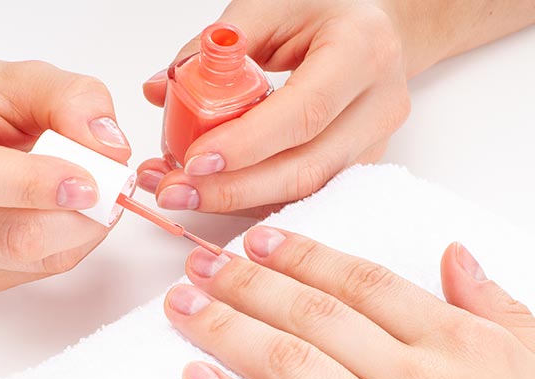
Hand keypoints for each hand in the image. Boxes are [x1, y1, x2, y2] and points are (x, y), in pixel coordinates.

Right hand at [0, 58, 130, 291]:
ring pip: (28, 260)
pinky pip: (30, 273)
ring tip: (89, 194)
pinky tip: (62, 215)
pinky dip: (63, 246)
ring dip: (78, 232)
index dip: (34, 186)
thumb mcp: (16, 76)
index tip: (91, 182)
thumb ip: (72, 98)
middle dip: (78, 217)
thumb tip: (112, 148)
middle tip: (112, 188)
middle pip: (7, 236)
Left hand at [138, 0, 410, 213]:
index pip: (303, 113)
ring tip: (178, 193)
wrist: (377, 30)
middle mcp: (376, 106)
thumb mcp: (269, 6)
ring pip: (300, 193)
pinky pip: (299, 196)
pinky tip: (210, 194)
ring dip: (232, 202)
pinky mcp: (354, 169)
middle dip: (230, 190)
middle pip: (303, 169)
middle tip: (173, 191)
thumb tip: (157, 91)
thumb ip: (212, 48)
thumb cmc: (325, 11)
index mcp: (361, 51)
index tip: (194, 160)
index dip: (246, 145)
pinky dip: (249, 201)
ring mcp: (371, 145)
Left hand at [164, 227, 534, 378]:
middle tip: (198, 263)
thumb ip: (495, 308)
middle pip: (310, 314)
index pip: (361, 283)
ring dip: (222, 326)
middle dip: (244, 281)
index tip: (257, 240)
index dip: (301, 256)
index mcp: (458, 347)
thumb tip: (454, 254)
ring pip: (285, 362)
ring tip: (180, 305)